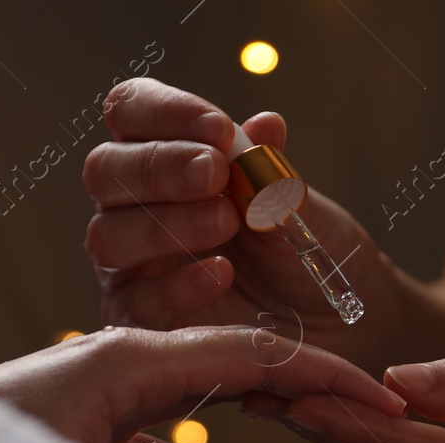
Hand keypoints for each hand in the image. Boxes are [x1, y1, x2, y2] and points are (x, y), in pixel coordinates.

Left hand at [0, 325, 404, 442]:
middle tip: (364, 416)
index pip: (255, 354)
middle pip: (233, 367)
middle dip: (301, 392)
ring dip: (258, 430)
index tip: (384, 401)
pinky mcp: (75, 436)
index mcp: (124, 361)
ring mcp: (92, 400)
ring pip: (200, 407)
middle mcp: (110, 369)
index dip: (327, 378)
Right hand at [82, 79, 403, 366]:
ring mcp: (132, 268)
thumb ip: (272, 173)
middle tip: (214, 173)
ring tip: (226, 222)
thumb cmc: (309, 257)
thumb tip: (264, 126)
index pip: (133, 113)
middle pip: (105, 171)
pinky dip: (178, 284)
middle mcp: (135, 209)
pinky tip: (221, 273)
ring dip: (165, 224)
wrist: (339, 328)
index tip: (219, 129)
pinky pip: (138, 302)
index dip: (164, 112)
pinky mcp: (142, 323)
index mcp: (166, 160)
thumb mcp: (301, 211)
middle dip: (159, 166)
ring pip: (108, 237)